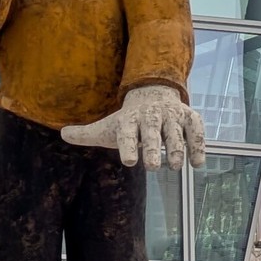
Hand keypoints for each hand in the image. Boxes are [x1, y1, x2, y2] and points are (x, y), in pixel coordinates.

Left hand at [60, 85, 205, 170]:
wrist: (154, 93)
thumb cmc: (128, 120)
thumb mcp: (108, 126)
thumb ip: (86, 133)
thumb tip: (62, 134)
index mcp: (130, 120)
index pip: (127, 134)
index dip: (128, 147)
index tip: (128, 161)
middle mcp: (152, 117)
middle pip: (152, 132)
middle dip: (152, 148)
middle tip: (152, 166)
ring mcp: (172, 116)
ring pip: (175, 133)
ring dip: (176, 149)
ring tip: (174, 166)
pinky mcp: (190, 118)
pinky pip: (197, 131)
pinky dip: (198, 146)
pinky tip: (197, 163)